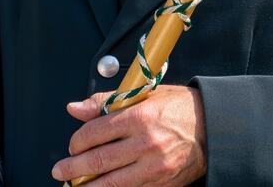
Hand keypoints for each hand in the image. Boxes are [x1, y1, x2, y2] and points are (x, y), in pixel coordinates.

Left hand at [51, 85, 206, 185]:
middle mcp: (145, 143)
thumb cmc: (177, 108)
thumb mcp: (143, 95)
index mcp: (139, 117)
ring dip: (88, 186)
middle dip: (73, 168)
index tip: (72, 145)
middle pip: (99, 160)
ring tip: (74, 186)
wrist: (212, 128)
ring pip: (112, 182)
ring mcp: (153, 167)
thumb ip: (106, 102)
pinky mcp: (161, 183)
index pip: (96, 132)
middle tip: (60, 170)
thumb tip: (75, 109)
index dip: (77, 141)